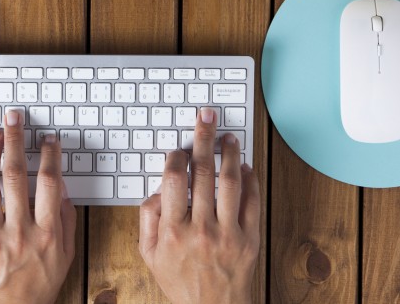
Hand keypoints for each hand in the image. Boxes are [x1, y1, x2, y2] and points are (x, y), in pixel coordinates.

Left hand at [0, 111, 76, 303]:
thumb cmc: (39, 285)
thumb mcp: (66, 256)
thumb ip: (66, 220)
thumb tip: (62, 188)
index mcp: (46, 232)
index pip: (48, 182)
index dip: (49, 155)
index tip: (48, 138)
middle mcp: (19, 230)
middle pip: (15, 175)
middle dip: (14, 140)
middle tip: (14, 117)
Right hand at [139, 107, 259, 303]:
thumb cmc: (180, 281)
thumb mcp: (149, 254)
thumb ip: (148, 218)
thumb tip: (158, 189)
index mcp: (173, 230)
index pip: (174, 179)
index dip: (176, 157)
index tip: (178, 149)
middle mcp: (201, 228)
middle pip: (204, 172)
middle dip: (203, 138)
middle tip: (206, 117)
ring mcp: (228, 233)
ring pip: (231, 181)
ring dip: (230, 153)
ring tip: (228, 137)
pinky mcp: (249, 238)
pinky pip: (252, 201)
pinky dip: (250, 179)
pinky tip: (244, 165)